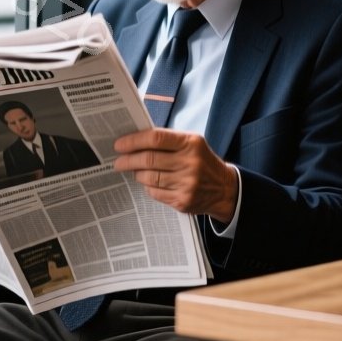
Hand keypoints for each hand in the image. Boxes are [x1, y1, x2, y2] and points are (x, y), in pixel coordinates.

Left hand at [113, 128, 238, 222]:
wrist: (224, 188)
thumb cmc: (201, 161)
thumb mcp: (191, 143)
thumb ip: (166, 140)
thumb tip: (133, 141)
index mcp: (191, 143)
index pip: (155, 139)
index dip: (133, 141)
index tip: (119, 145)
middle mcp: (190, 163)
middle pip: (148, 160)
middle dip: (128, 160)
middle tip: (117, 162)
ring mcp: (187, 184)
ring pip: (149, 178)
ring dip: (137, 174)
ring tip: (134, 170)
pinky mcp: (183, 201)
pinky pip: (155, 192)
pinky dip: (148, 186)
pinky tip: (148, 182)